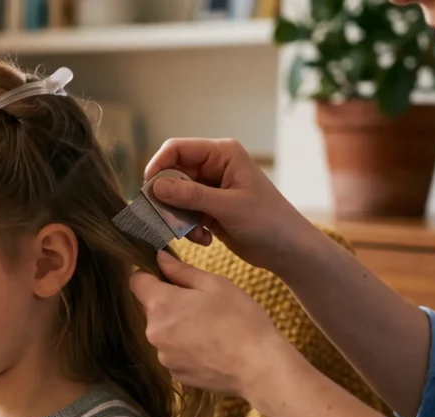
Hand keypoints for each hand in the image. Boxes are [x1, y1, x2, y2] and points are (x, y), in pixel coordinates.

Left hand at [130, 251, 294, 398]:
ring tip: (211, 330)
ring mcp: (163, 356)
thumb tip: (159, 258)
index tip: (169, 277)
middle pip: (153, 309)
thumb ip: (182, 271)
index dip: (150, 275)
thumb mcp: (215, 285)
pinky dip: (187, 349)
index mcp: (160, 305)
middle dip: (171, 303)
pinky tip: (211, 350)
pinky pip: (175, 354)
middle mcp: (153, 332)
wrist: (259, 368)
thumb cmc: (240, 320)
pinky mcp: (175, 374)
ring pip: (164, 332)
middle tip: (203, 305)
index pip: (137, 281)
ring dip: (179, 327)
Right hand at [144, 138, 321, 275]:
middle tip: (166, 219)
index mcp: (222, 154)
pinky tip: (204, 239)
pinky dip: (188, 228)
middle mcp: (213, 167)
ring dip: (178, 217)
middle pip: (172, 174)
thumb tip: (156, 186)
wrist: (287, 249)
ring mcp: (210, 188)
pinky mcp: (208, 208)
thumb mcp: (228, 207)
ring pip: (174, 196)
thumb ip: (191, 195)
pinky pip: (183, 213)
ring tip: (194, 234)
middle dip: (167, 198)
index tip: (147, 190)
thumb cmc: (268, 221)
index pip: (177, 149)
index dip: (158, 165)